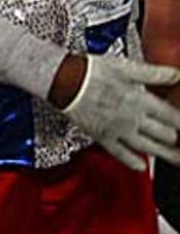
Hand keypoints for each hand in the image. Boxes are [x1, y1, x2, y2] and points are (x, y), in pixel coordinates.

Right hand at [60, 53, 179, 170]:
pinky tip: (141, 166)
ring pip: (147, 148)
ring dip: (165, 155)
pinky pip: (120, 154)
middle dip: (177, 140)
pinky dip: (133, 162)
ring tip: (176, 160)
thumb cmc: (91, 72)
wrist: (64, 81)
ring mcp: (118, 130)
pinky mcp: (102, 137)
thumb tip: (176, 74)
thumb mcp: (126, 66)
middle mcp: (132, 119)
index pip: (172, 117)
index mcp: (140, 100)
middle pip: (164, 136)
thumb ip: (154, 73)